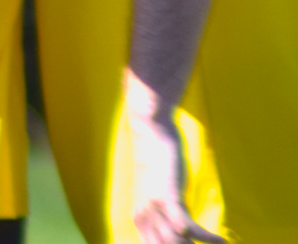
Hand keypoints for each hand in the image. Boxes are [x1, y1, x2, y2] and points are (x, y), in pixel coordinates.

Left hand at [130, 107, 222, 243]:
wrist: (149, 129)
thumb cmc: (157, 160)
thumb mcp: (157, 192)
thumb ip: (165, 212)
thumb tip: (181, 231)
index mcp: (139, 218)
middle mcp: (143, 216)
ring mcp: (153, 207)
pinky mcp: (167, 196)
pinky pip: (188, 227)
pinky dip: (207, 238)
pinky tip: (223, 241)